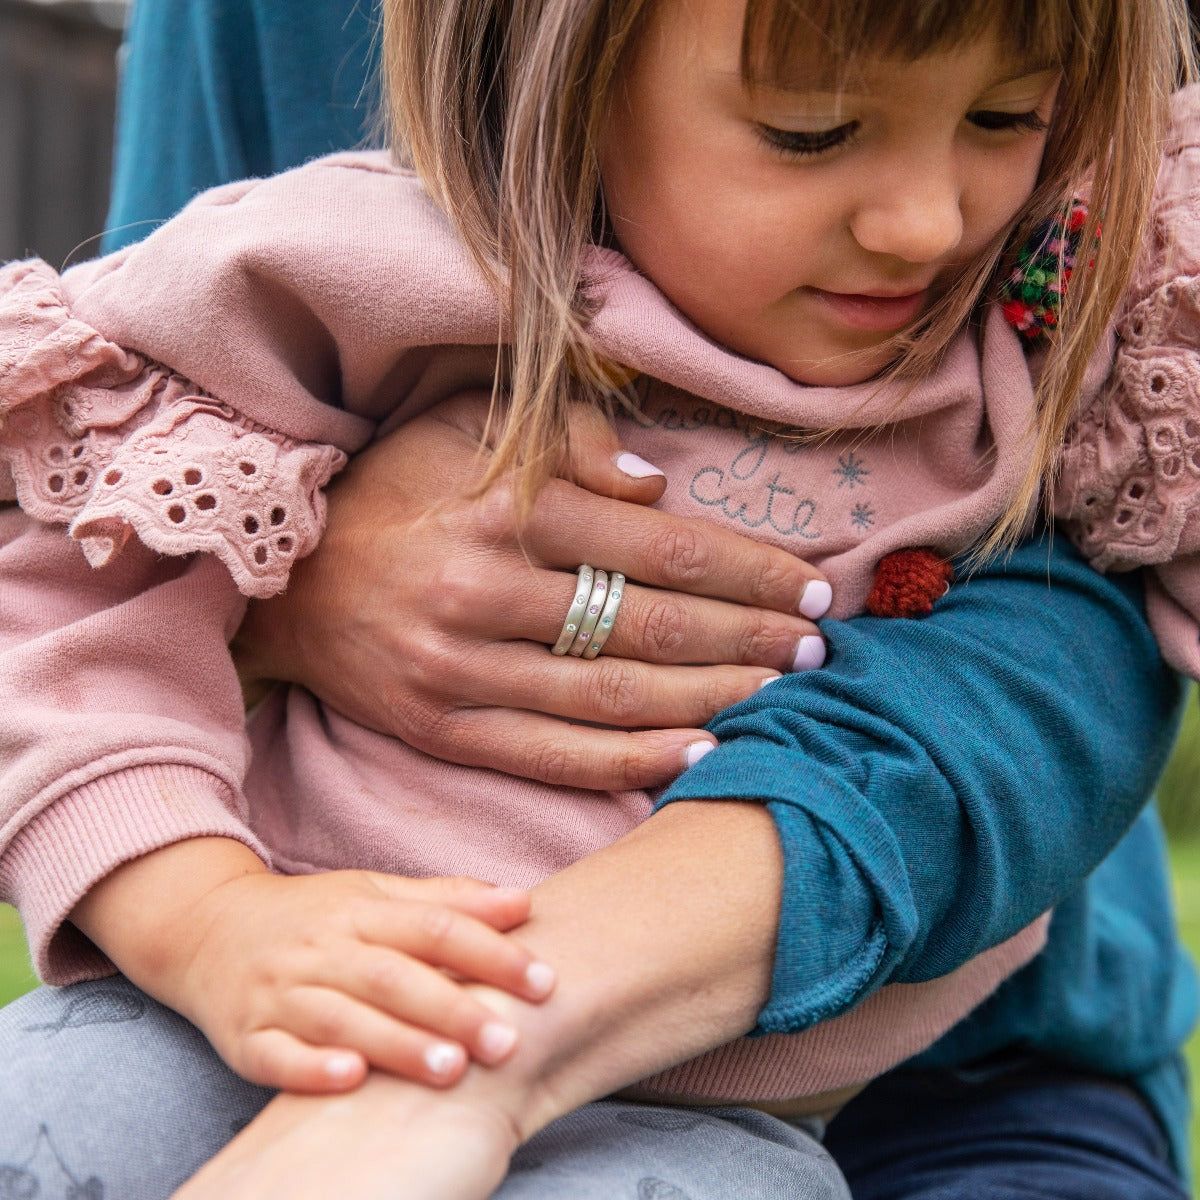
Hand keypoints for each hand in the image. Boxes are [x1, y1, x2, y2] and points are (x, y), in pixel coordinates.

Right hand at [171, 799, 782, 1199]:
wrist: (204, 930)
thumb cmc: (315, 916)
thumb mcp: (375, 894)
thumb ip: (448, 901)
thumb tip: (524, 901)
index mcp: (363, 911)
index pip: (436, 927)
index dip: (491, 953)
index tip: (544, 983)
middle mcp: (325, 949)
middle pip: (394, 976)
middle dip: (453, 1010)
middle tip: (508, 1043)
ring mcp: (282, 993)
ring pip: (343, 1018)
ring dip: (396, 1045)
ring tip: (451, 1071)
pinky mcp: (245, 1038)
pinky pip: (277, 1056)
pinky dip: (311, 1068)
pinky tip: (351, 1080)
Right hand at [234, 394, 830, 789]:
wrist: (283, 576)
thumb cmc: (396, 488)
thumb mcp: (465, 421)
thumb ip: (567, 436)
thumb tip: (658, 486)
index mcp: (510, 505)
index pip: (664, 546)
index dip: (750, 569)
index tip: (811, 585)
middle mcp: (488, 589)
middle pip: (654, 624)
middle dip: (751, 637)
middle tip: (818, 648)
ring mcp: (463, 668)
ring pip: (616, 694)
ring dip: (712, 697)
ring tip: (780, 696)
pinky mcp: (443, 726)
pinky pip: (554, 754)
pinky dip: (632, 760)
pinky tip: (698, 754)